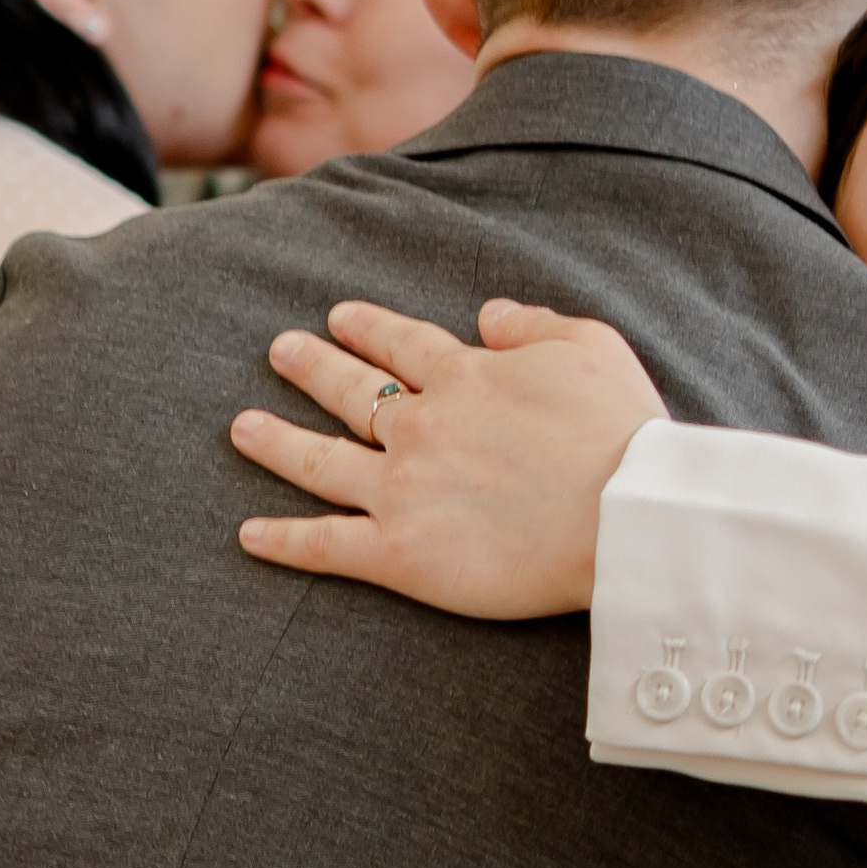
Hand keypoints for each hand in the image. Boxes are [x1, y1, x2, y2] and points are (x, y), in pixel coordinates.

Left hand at [233, 297, 667, 619]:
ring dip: (276, 442)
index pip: (401, 345)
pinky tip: (249, 535)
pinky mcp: (401, 553)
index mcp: (464, 376)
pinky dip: (285, 541)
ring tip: (243, 428)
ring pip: (320, 462)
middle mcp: (421, 426)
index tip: (339, 318)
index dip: (367, 328)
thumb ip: (534, 324)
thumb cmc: (620, 432)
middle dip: (310, 367)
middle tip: (279, 351)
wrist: (624, 516)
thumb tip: (489, 313)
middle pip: (350, 390)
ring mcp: (403, 490)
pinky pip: (328, 545)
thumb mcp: (590, 347)